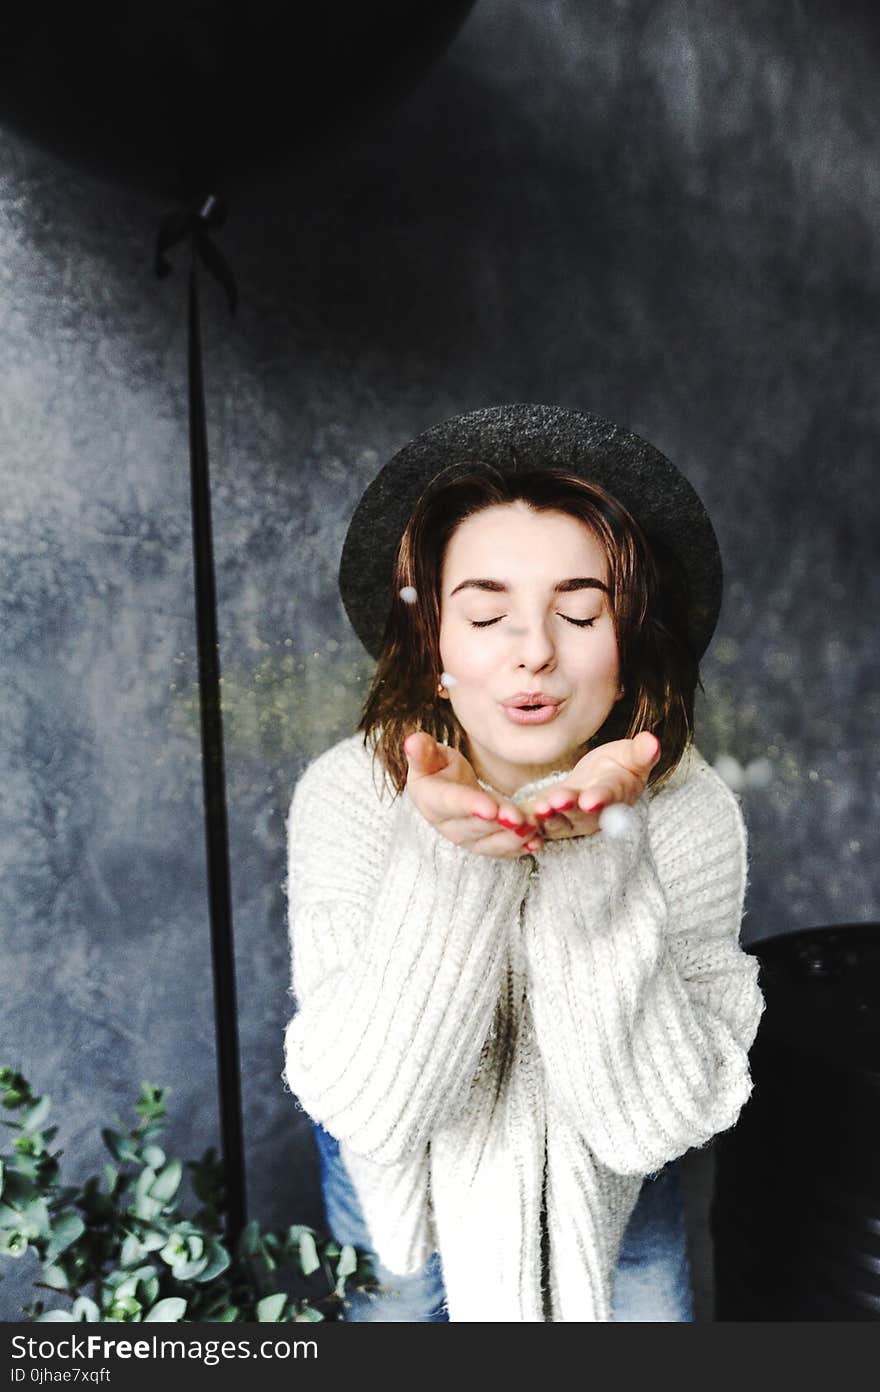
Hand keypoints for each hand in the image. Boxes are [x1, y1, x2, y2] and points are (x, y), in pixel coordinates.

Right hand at [404, 732, 542, 857]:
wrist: (444, 789)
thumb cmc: (436, 768)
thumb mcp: (427, 756)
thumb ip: (422, 751)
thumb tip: (412, 742)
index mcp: (432, 801)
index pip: (452, 804)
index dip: (471, 806)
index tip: (490, 807)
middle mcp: (448, 825)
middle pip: (475, 827)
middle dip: (498, 824)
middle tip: (520, 818)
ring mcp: (468, 838)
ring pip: (490, 844)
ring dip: (512, 839)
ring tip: (532, 828)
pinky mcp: (485, 844)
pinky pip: (503, 850)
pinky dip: (520, 848)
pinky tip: (537, 842)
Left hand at [518, 732, 660, 842]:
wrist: (602, 780)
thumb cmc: (620, 767)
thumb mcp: (631, 756)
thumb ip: (641, 753)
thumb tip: (653, 741)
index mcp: (616, 795)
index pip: (609, 797)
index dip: (600, 798)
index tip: (591, 798)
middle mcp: (595, 814)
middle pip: (580, 813)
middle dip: (568, 808)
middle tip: (556, 801)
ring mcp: (573, 820)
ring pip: (559, 821)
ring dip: (547, 817)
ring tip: (538, 807)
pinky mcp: (553, 820)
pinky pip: (540, 825)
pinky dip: (530, 824)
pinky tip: (517, 820)